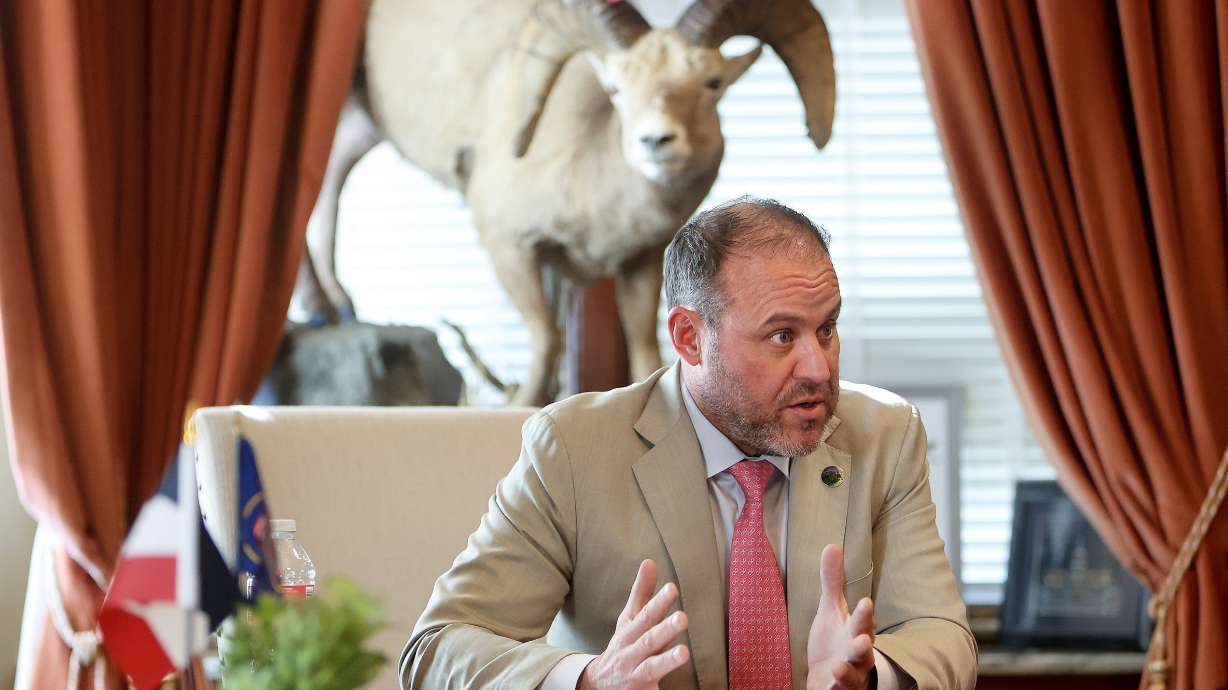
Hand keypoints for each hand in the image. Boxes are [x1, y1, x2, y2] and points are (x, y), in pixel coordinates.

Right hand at [578, 559, 689, 689]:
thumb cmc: (623, 645)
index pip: (645, 615)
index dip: (658, 602)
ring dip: (667, 661)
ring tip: (684, 653)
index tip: (672, 588)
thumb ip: (641, 593)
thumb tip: (650, 562)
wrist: (599, 683)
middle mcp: (631, 653)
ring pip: (651, 668)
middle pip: (648, 640)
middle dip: (665, 630)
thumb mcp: (629, 619)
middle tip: (683, 618)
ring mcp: (636, 675)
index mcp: (630, 632)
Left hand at [806, 544, 876, 689]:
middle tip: (863, 639)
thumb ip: (833, 582)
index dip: (865, 614)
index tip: (865, 602)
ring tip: (837, 667)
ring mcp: (849, 675)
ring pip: (852, 675)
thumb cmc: (835, 641)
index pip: (863, 622)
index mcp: (856, 632)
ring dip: (847, 672)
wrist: (831, 676)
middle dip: (862, 645)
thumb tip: (832, 545)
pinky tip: (828, 688)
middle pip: (862, 650)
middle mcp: (857, 655)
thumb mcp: (831, 610)